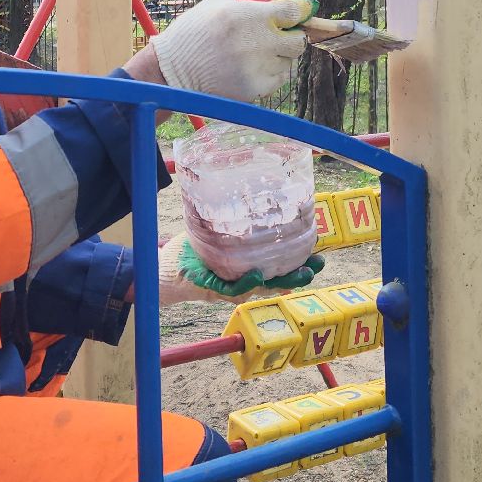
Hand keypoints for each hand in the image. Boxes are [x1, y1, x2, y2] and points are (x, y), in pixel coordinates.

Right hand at [148, 0, 314, 101]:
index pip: (294, 12)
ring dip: (276, 56)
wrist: (172, 69)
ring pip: (288, 61)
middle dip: (290, 36)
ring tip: (249, 54)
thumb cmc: (197, 30)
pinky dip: (269, 73)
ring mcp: (257, 68)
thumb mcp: (222, 0)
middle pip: (299, 41)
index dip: (299, 12)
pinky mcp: (254, 89)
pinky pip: (279, 79)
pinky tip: (247, 68)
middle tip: (272, 36)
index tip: (296, 13)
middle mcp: (257, 42)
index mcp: (248, 15)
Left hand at [155, 236, 323, 305]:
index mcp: (247, 266)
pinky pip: (234, 289)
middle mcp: (243, 279)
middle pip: (277, 280)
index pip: (278, 266)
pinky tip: (257, 275)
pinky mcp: (214, 289)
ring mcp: (231, 286)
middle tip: (317, 265)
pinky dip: (246, 283)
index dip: (299, 263)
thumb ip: (232, 221)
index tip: (318, 255)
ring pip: (262, 288)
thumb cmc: (190, 249)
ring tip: (299, 274)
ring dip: (282, 281)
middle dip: (299, 274)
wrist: (164, 267)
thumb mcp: (215, 232)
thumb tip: (252, 191)